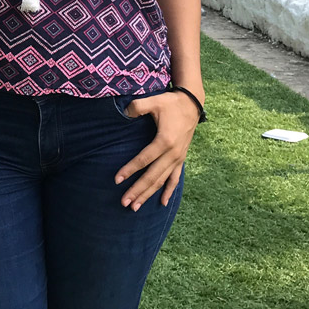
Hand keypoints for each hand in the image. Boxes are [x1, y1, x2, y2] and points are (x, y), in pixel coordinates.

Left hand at [114, 90, 199, 211]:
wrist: (192, 104)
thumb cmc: (170, 103)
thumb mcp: (153, 101)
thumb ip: (137, 107)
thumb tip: (124, 113)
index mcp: (165, 141)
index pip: (143, 160)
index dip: (129, 170)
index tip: (117, 180)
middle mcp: (173, 154)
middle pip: (152, 176)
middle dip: (138, 190)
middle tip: (124, 202)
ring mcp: (178, 158)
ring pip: (162, 181)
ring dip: (149, 194)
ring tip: (135, 206)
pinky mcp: (181, 159)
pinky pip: (175, 179)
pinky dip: (169, 191)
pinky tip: (163, 203)